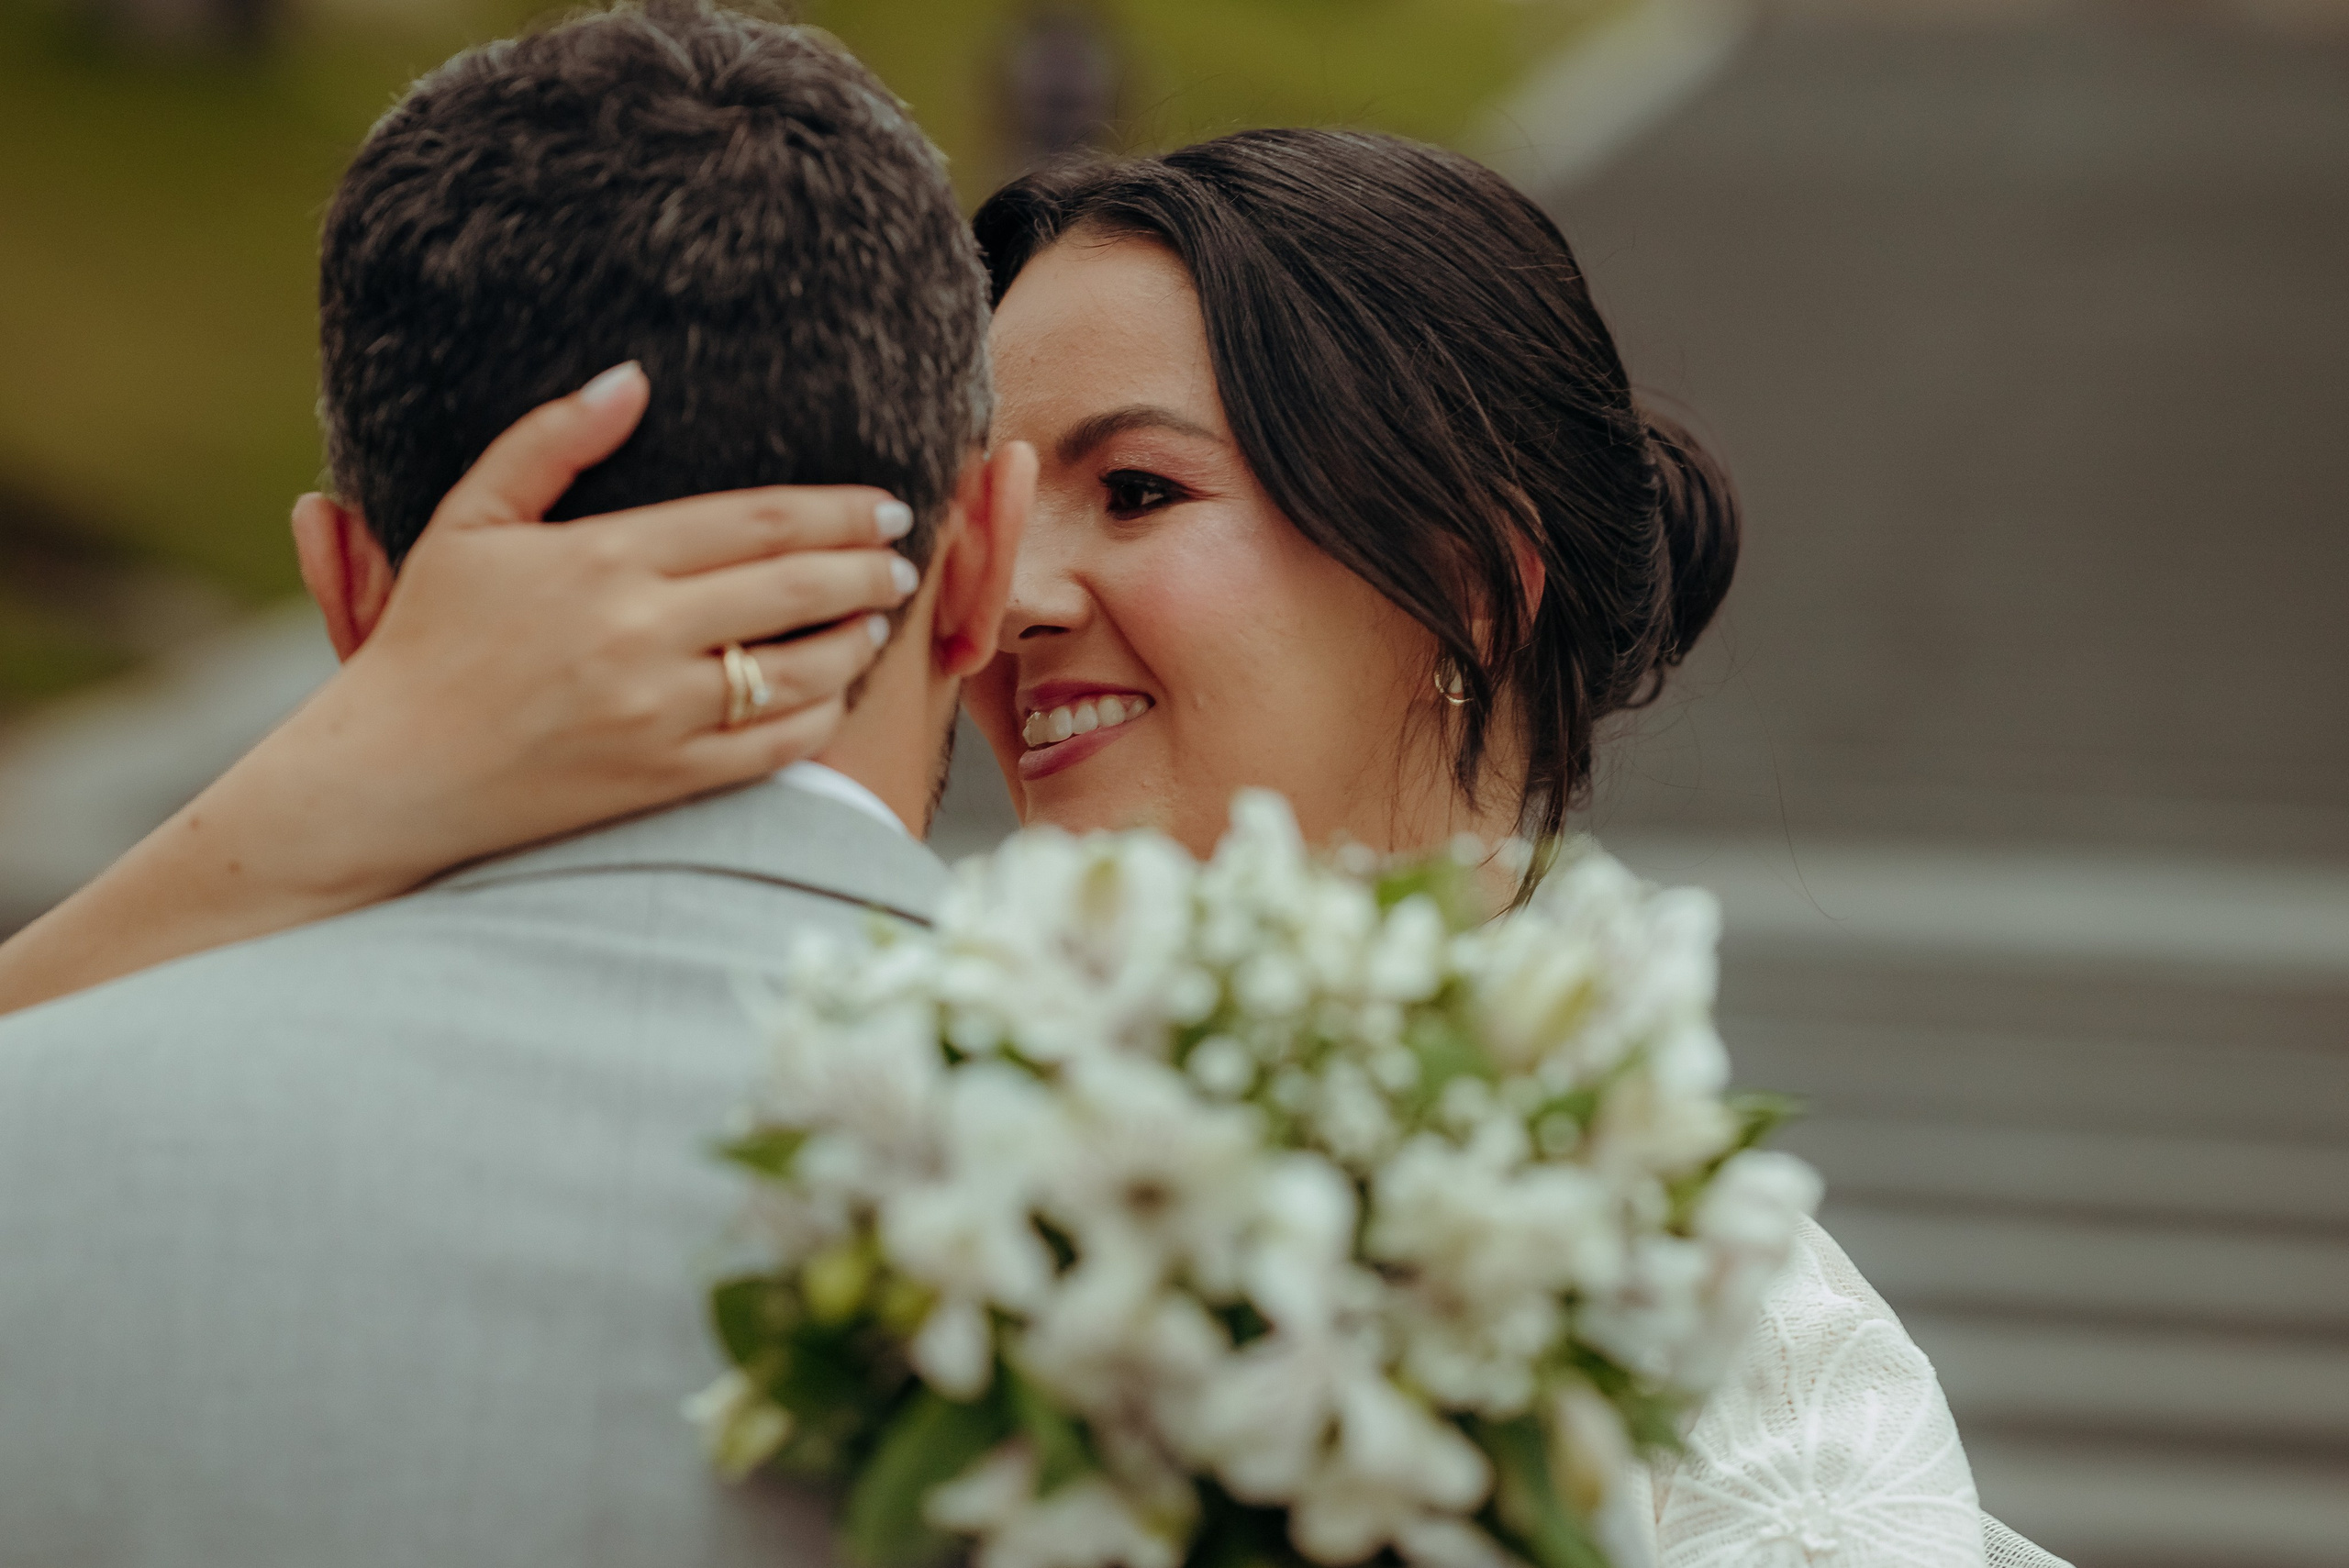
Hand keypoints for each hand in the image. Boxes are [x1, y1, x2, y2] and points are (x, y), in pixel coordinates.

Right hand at [286, 361, 919, 895]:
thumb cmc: (429, 640)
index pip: (760, 521)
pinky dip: (821, 716)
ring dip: (855, 638)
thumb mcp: (469, 522)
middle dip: (868, 568)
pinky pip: (776, 746)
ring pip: (803, 669)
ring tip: (875, 618)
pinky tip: (834, 692)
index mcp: (605, 558)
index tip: (884, 505)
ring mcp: (661, 713)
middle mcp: (643, 634)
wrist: (392, 775)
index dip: (839, 510)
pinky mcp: (667, 779)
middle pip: (798, 587)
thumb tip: (631, 378)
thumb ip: (550, 442)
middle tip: (904, 556)